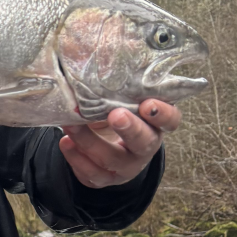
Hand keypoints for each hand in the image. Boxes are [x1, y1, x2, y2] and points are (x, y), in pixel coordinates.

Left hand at [59, 100, 179, 187]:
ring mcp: (125, 166)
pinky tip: (65, 142)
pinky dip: (75, 158)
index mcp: (156, 124)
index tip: (148, 103)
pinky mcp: (104, 178)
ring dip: (89, 141)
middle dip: (130, 129)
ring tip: (71, 125)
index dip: (162, 114)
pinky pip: (91, 173)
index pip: (170, 121)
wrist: (104, 144)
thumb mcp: (122, 100)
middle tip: (116, 115)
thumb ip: (119, 88)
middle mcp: (144, 147)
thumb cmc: (116, 114)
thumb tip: (98, 58)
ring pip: (111, 159)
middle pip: (144, 142)